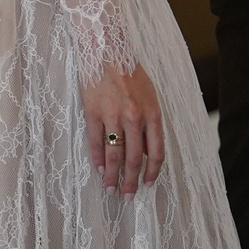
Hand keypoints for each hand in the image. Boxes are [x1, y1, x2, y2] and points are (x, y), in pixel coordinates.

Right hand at [82, 64, 165, 194]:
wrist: (109, 51)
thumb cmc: (131, 74)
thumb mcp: (150, 96)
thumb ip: (150, 124)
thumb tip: (146, 152)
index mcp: (152, 113)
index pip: (155, 152)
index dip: (152, 172)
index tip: (147, 185)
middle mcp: (134, 117)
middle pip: (134, 159)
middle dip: (131, 181)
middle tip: (127, 197)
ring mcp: (112, 116)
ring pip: (114, 155)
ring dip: (113, 176)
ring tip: (111, 189)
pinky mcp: (93, 113)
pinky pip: (95, 143)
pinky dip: (97, 159)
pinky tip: (100, 170)